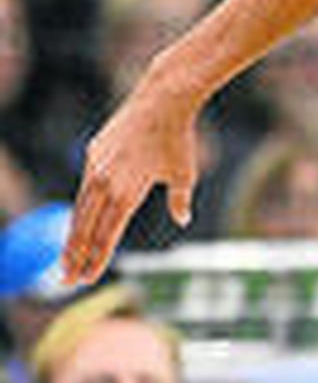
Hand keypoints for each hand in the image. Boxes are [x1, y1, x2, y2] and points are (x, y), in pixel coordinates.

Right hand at [64, 88, 199, 284]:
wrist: (162, 101)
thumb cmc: (178, 140)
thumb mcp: (184, 174)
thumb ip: (179, 201)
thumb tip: (181, 220)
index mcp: (126, 193)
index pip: (107, 235)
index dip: (96, 259)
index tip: (87, 279)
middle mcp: (105, 182)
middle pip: (87, 228)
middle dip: (77, 257)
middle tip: (67, 281)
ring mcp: (97, 167)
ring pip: (81, 209)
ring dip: (74, 236)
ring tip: (67, 260)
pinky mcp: (94, 153)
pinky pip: (85, 187)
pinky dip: (82, 209)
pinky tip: (80, 223)